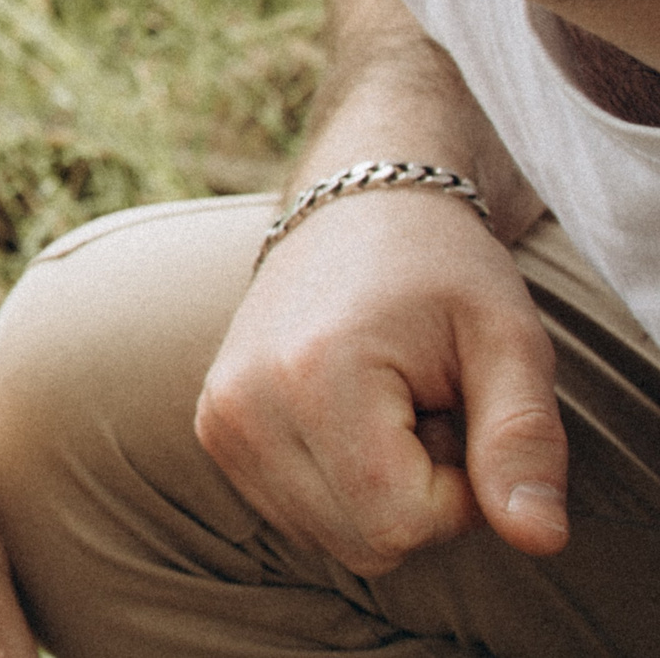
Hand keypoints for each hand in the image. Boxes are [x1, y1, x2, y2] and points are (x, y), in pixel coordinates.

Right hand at [194, 186, 567, 576]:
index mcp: (313, 374)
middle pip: (365, 544)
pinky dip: (342, 488)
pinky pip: (299, 517)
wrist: (356, 209)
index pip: (403, 523)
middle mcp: (245, 403)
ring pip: (330, 540)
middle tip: (428, 408)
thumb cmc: (444, 272)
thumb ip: (524, 442)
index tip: (463, 413)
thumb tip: (539, 540)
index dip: (462, 493)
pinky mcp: (214, 429)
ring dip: (381, 496)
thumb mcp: (510, 341)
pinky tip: (352, 420)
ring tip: (390, 409)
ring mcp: (219, 418)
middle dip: (421, 499)